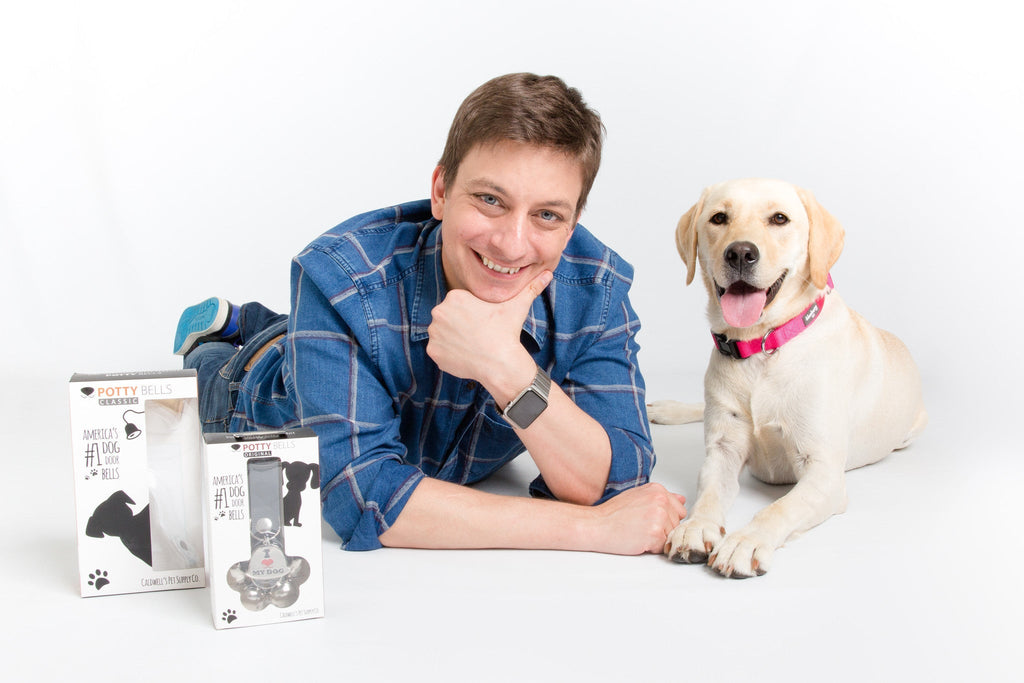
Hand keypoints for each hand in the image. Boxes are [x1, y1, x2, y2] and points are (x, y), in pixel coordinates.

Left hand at [427, 271, 551, 396]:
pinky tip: (465, 355)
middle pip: (448, 318)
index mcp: (455, 297)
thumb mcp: (518, 307)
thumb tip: (549, 274)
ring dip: (453, 339)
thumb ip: (530, 288)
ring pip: (442, 334)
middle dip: (460, 325)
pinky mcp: (433, 351)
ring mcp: (434, 333)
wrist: (500, 363)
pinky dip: (448, 354)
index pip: (458, 304)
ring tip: (472, 344)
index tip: (483, 323)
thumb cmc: (507, 333)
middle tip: (478, 334)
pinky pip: (439, 351)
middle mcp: (439, 312)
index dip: (471, 314)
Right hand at [586, 483, 687, 554]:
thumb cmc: (613, 513)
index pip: (679, 510)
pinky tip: (637, 539)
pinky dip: (651, 548)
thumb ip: (661, 498)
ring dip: (656, 539)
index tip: (649, 519)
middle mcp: (661, 500)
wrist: (596, 524)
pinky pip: (662, 547)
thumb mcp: (637, 496)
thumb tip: (682, 500)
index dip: (665, 519)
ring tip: (638, 532)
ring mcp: (659, 516)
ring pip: (670, 536)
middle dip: (662, 529)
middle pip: (676, 524)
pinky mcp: (655, 533)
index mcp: (658, 490)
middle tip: (640, 526)